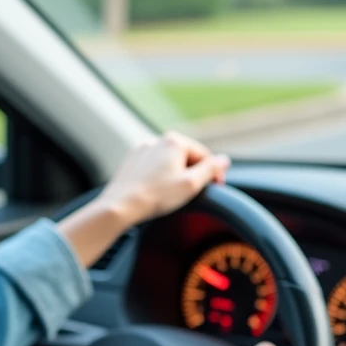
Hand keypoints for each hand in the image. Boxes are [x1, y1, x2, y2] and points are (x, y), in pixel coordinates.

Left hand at [97, 132, 230, 228]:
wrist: (121, 205)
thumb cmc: (156, 196)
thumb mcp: (191, 184)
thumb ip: (211, 170)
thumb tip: (224, 160)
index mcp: (175, 141)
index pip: (204, 155)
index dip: (213, 172)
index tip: (216, 187)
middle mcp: (158, 140)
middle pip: (186, 157)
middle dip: (193, 173)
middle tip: (194, 193)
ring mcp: (143, 149)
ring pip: (169, 161)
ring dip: (176, 174)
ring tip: (173, 194)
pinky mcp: (132, 160)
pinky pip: (153, 166)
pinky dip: (160, 176)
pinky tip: (158, 190)